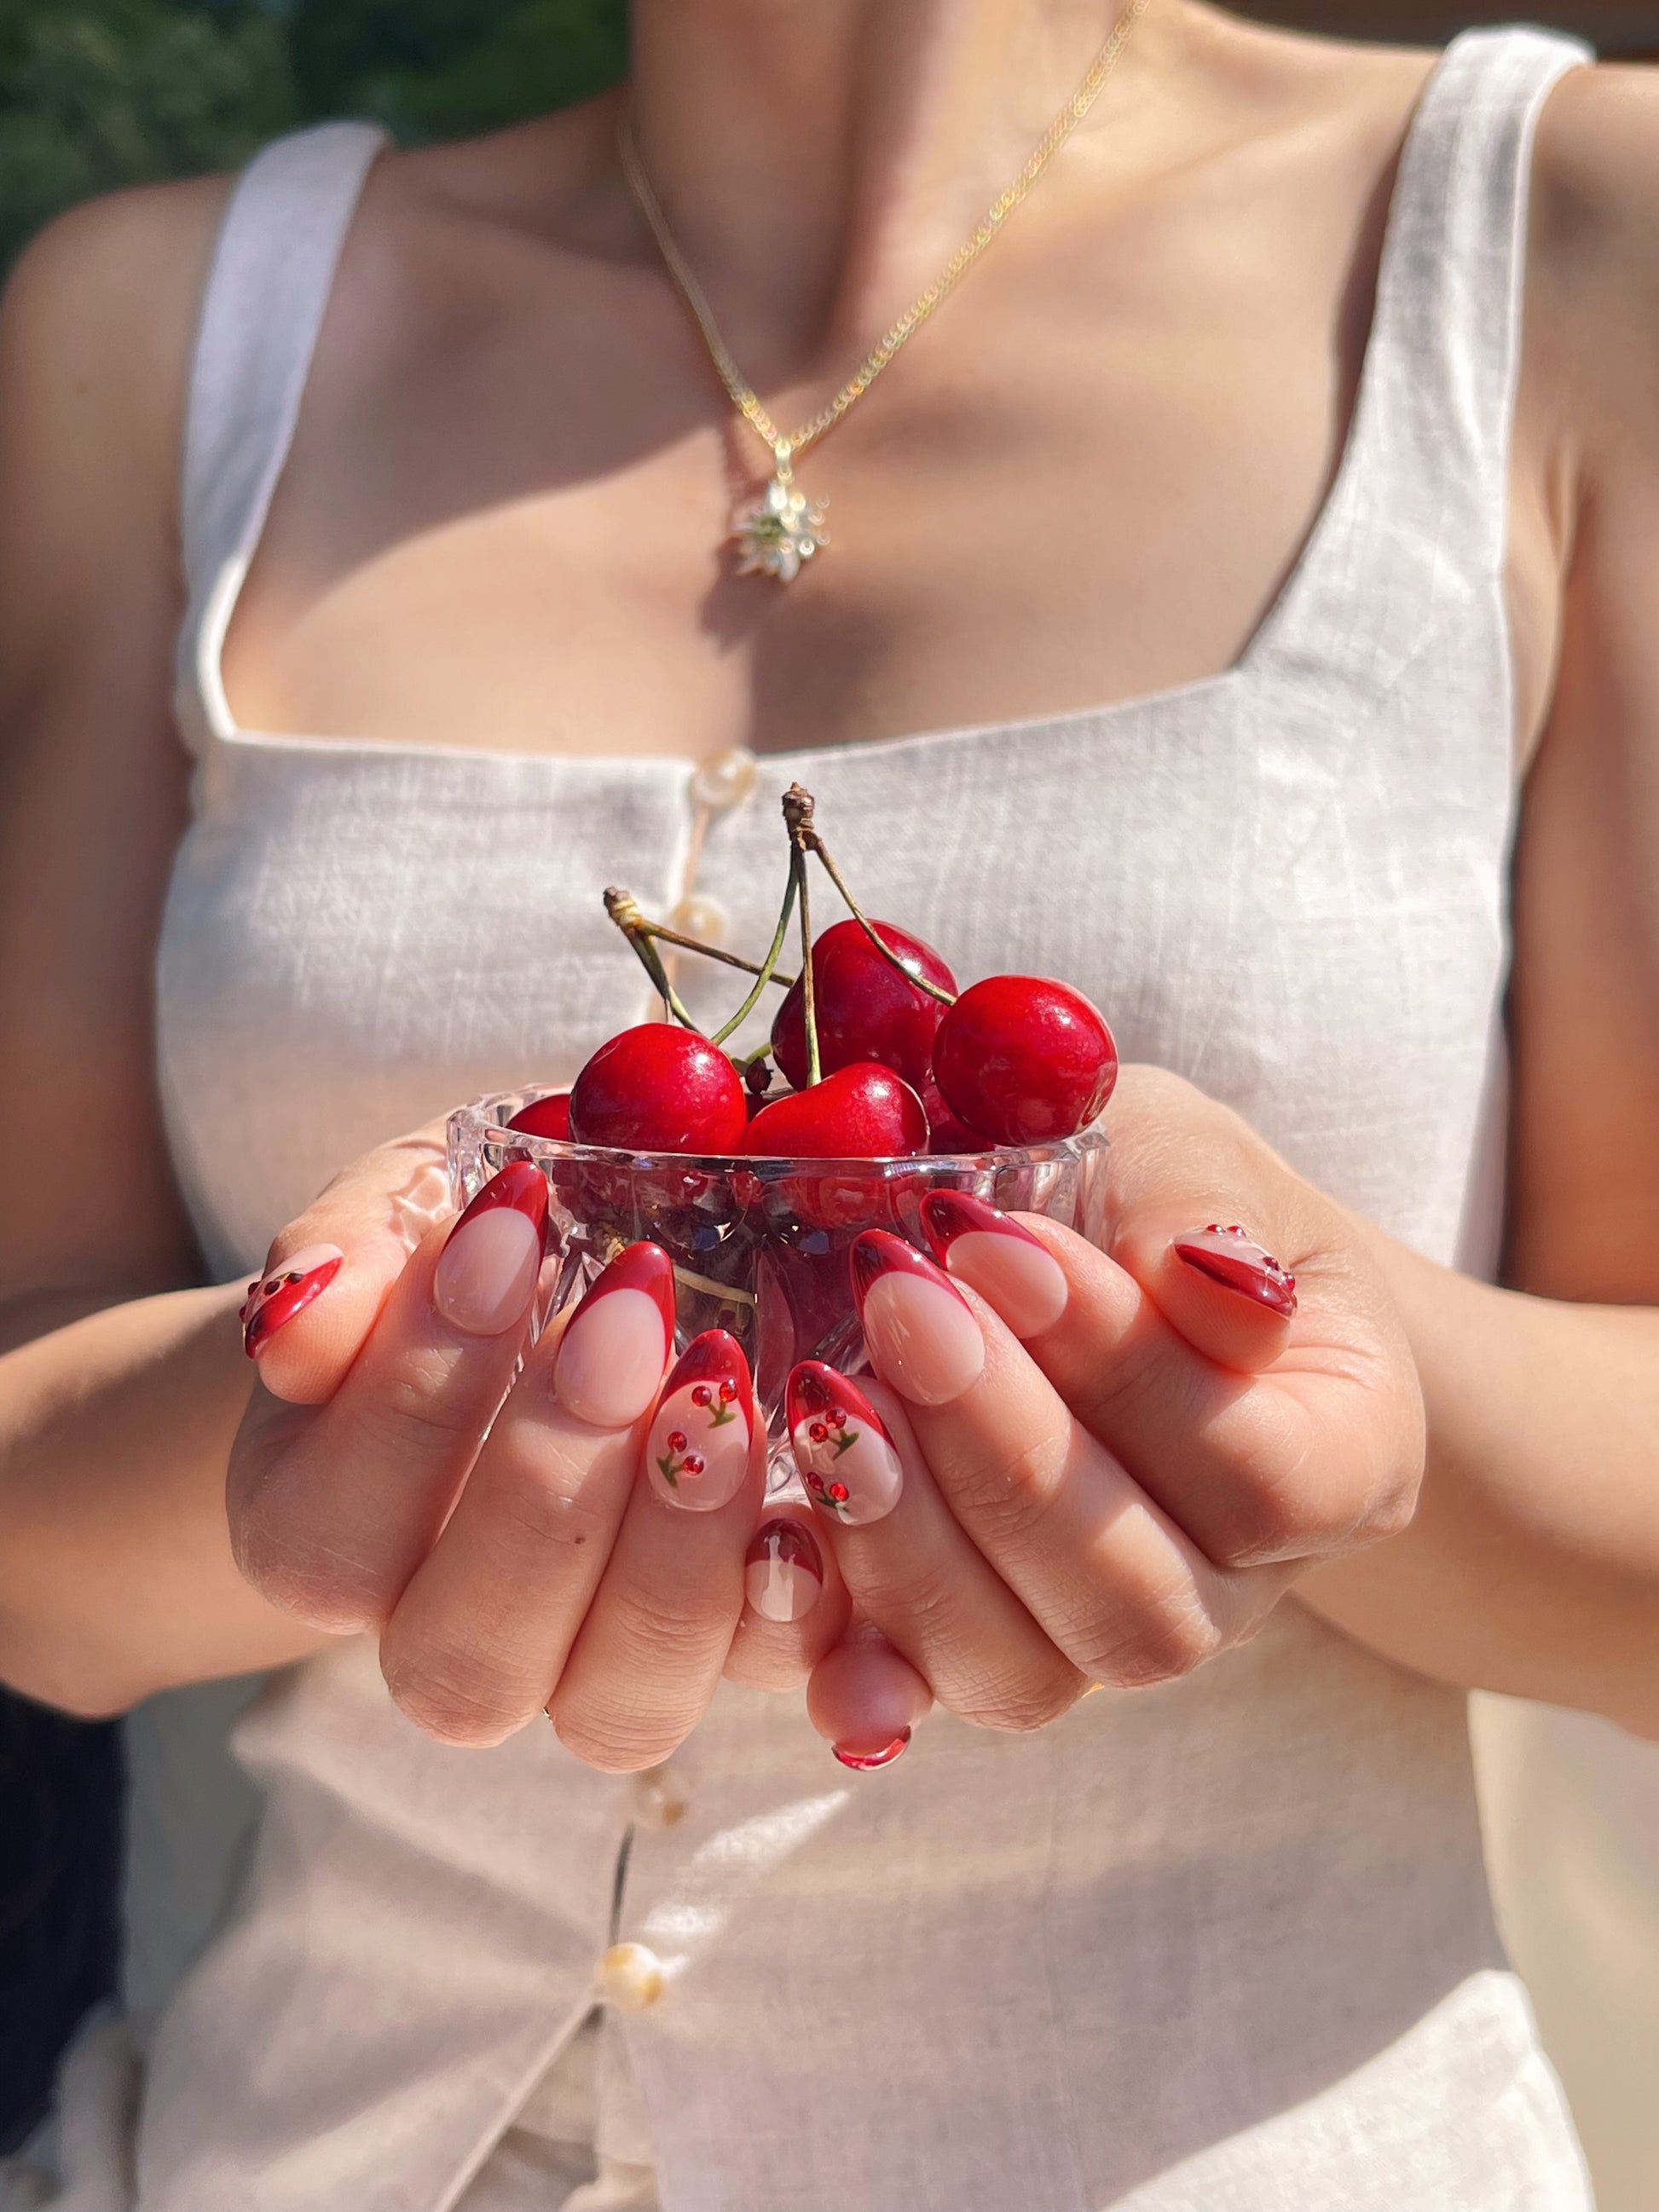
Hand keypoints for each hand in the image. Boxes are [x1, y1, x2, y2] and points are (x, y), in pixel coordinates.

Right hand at [227, 1128, 865, 1769]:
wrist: (568, 1296)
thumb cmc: (472, 1249)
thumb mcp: (404, 1209)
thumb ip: (346, 1252)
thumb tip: (296, 1319)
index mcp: (329, 1539)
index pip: (332, 1538)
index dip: (416, 1396)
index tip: (509, 1228)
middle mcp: (450, 1639)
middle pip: (468, 1659)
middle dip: (551, 1483)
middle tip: (629, 1306)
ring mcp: (594, 1668)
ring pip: (620, 1707)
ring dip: (683, 1550)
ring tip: (729, 1381)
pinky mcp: (737, 1650)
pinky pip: (781, 1676)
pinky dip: (819, 1599)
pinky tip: (848, 1467)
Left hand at [794, 1065, 1425, 1734]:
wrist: (1104, 1258)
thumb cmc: (1156, 1197)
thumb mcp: (1187, 1148)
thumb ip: (1200, 1201)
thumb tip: (1213, 1275)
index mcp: (1343, 1460)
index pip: (1260, 1477)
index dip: (1123, 1372)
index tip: (992, 1241)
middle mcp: (1234, 1585)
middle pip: (1140, 1605)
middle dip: (1001, 1452)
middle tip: (895, 1295)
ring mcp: (1097, 1638)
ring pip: (1022, 1669)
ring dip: (910, 1537)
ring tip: (829, 1392)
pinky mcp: (970, 1647)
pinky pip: (912, 1692)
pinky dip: (842, 1644)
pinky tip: (782, 1558)